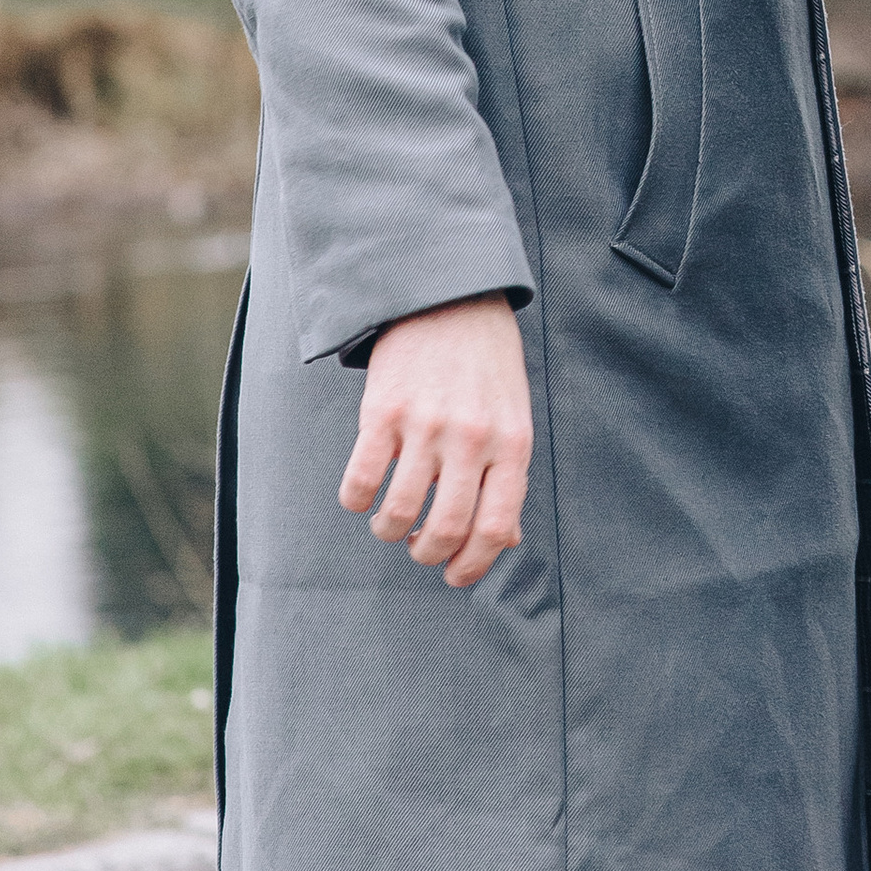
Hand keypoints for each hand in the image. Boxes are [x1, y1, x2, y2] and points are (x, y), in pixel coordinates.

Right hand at [339, 293, 532, 588]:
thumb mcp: (513, 417)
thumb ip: (508, 478)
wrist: (449, 296)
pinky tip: (364, 494)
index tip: (454, 575)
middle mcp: (472, 438)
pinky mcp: (383, 411)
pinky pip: (360, 483)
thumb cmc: (487, 365)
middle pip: (445, 530)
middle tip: (419, 547)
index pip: (497, 528)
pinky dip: (357, 502)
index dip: (472, 567)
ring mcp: (426, 424)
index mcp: (512, 443)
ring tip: (391, 521)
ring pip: (398, 514)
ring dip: (389, 532)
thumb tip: (506, 542)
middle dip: (427, 555)